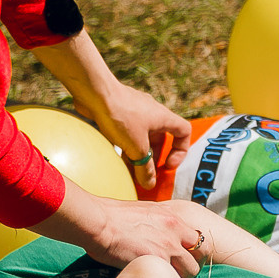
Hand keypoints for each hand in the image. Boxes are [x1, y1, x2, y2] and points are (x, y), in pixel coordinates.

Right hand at [70, 196, 203, 277]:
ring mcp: (168, 247)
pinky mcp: (157, 261)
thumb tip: (156, 230)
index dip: (194, 250)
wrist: (99, 221)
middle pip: (201, 254)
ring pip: (191, 270)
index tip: (185, 258)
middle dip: (192, 265)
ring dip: (182, 277)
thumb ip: (157, 222)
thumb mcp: (143, 211)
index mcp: (173, 219)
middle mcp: (175, 232)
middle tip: (179, 272)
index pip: (199, 238)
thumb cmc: (112, 216)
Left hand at [72, 78, 191, 191]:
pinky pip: (127, 133)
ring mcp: (134, 111)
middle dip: (154, 158)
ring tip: (129, 172)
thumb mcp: (136, 147)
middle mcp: (151, 113)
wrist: (95, 93)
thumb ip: (145, 168)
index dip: (181, 150)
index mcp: (163, 117)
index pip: (184, 131)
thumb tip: (149, 184)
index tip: (168, 164)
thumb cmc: (121, 115)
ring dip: (138, 155)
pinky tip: (115, 160)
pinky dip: (125, 147)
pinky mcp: (118, 113)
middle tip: (146, 173)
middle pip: (161, 138)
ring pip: (141, 137)